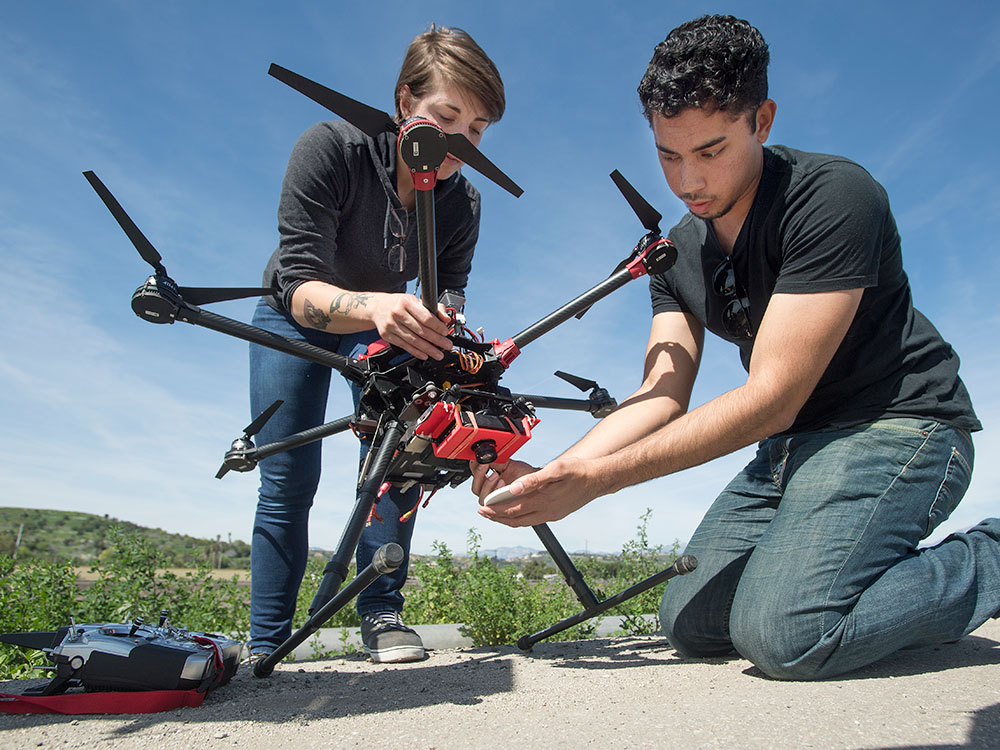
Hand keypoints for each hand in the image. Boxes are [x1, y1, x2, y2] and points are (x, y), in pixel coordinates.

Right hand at [371, 294, 452, 359]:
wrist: (376, 307)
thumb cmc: (398, 304)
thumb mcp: (415, 300)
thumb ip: (433, 308)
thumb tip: (446, 319)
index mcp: (406, 302)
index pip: (425, 317)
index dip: (437, 326)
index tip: (445, 332)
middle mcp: (397, 313)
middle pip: (421, 330)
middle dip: (436, 340)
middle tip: (446, 345)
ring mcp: (391, 325)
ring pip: (413, 340)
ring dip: (428, 349)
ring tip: (438, 354)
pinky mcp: (387, 336)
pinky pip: (404, 346)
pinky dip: (416, 352)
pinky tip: (425, 355)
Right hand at [470, 459, 535, 499]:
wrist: (537, 481)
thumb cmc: (525, 474)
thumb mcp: (508, 464)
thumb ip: (495, 461)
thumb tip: (485, 454)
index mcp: (488, 481)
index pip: (475, 476)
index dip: (474, 468)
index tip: (478, 459)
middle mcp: (490, 492)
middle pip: (476, 488)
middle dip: (479, 476)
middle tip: (485, 465)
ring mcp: (495, 500)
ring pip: (482, 498)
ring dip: (487, 485)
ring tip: (496, 474)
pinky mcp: (502, 507)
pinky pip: (493, 505)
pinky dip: (495, 494)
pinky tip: (502, 484)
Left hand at [471, 456, 605, 526]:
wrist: (598, 479)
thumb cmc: (578, 471)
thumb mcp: (556, 469)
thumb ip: (533, 479)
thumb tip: (513, 488)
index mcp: (544, 500)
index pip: (513, 510)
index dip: (495, 510)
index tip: (482, 507)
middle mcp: (547, 511)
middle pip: (515, 519)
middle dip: (497, 517)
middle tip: (483, 513)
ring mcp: (551, 515)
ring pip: (524, 522)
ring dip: (507, 519)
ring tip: (494, 515)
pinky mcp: (556, 514)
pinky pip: (532, 520)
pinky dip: (520, 517)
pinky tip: (516, 512)